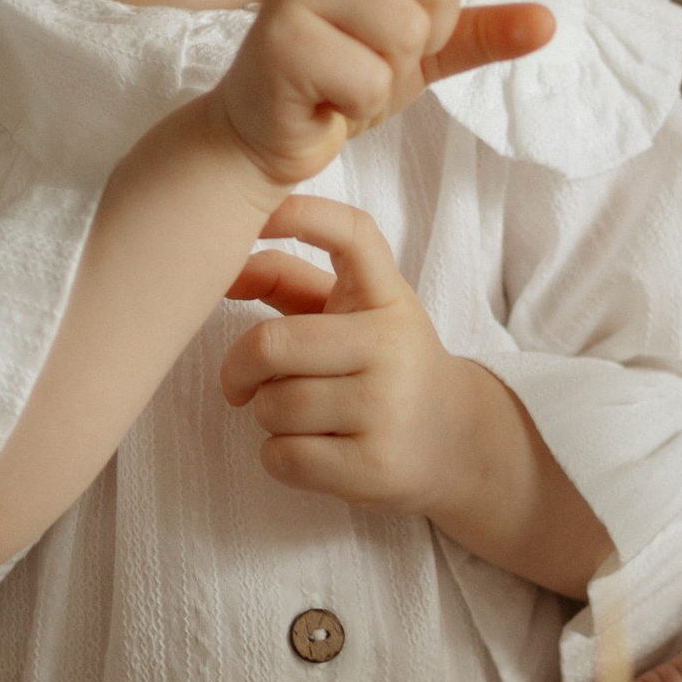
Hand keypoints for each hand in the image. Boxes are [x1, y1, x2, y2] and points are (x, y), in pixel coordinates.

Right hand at [208, 0, 552, 193]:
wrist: (269, 133)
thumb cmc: (343, 82)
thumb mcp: (423, 56)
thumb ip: (478, 33)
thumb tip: (548, 22)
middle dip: (422, 41)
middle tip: (369, 59)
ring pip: (407, 32)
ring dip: (387, 79)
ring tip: (344, 78)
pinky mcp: (282, 35)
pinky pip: (371, 78)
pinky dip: (358, 104)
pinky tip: (322, 98)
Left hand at [220, 197, 487, 509]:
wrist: (455, 443)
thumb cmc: (383, 369)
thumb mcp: (353, 316)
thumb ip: (290, 283)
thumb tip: (225, 270)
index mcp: (388, 298)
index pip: (353, 235)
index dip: (301, 214)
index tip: (259, 216)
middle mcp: (393, 345)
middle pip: (271, 345)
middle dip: (238, 369)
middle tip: (240, 383)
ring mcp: (388, 408)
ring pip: (273, 407)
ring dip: (266, 417)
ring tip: (299, 418)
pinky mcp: (375, 466)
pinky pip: (283, 457)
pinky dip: (278, 457)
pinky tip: (310, 451)